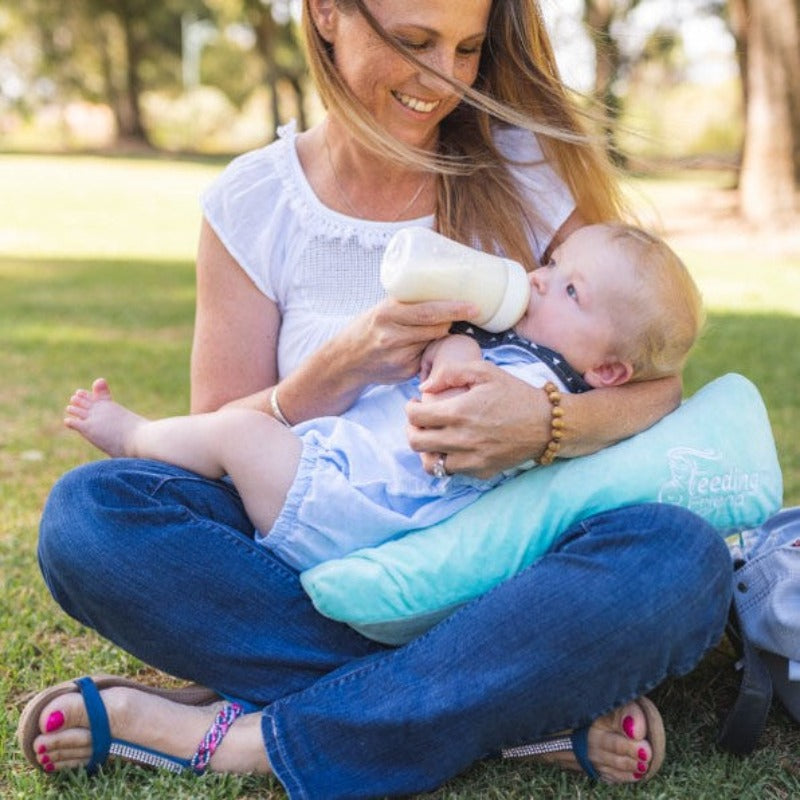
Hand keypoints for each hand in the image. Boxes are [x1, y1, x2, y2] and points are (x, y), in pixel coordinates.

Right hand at [334, 298, 476, 386]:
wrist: (346, 360)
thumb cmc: (369, 328)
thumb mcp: (382, 309)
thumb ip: (409, 305)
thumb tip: (445, 292)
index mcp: (387, 313)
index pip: (429, 311)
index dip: (454, 309)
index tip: (474, 307)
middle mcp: (393, 336)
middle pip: (437, 328)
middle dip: (450, 320)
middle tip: (462, 313)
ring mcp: (400, 356)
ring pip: (434, 342)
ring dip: (441, 335)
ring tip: (435, 329)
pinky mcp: (405, 371)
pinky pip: (428, 357)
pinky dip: (431, 350)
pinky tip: (422, 347)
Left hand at [406, 361, 550, 478]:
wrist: (547, 424)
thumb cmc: (515, 394)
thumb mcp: (485, 371)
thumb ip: (451, 373)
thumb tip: (424, 387)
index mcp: (459, 412)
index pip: (414, 417)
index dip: (410, 408)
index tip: (417, 404)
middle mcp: (461, 439)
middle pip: (415, 442)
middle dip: (412, 429)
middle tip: (421, 422)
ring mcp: (471, 459)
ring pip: (430, 464)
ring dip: (427, 450)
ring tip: (434, 438)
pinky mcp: (481, 471)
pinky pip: (453, 472)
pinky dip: (448, 461)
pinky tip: (455, 448)